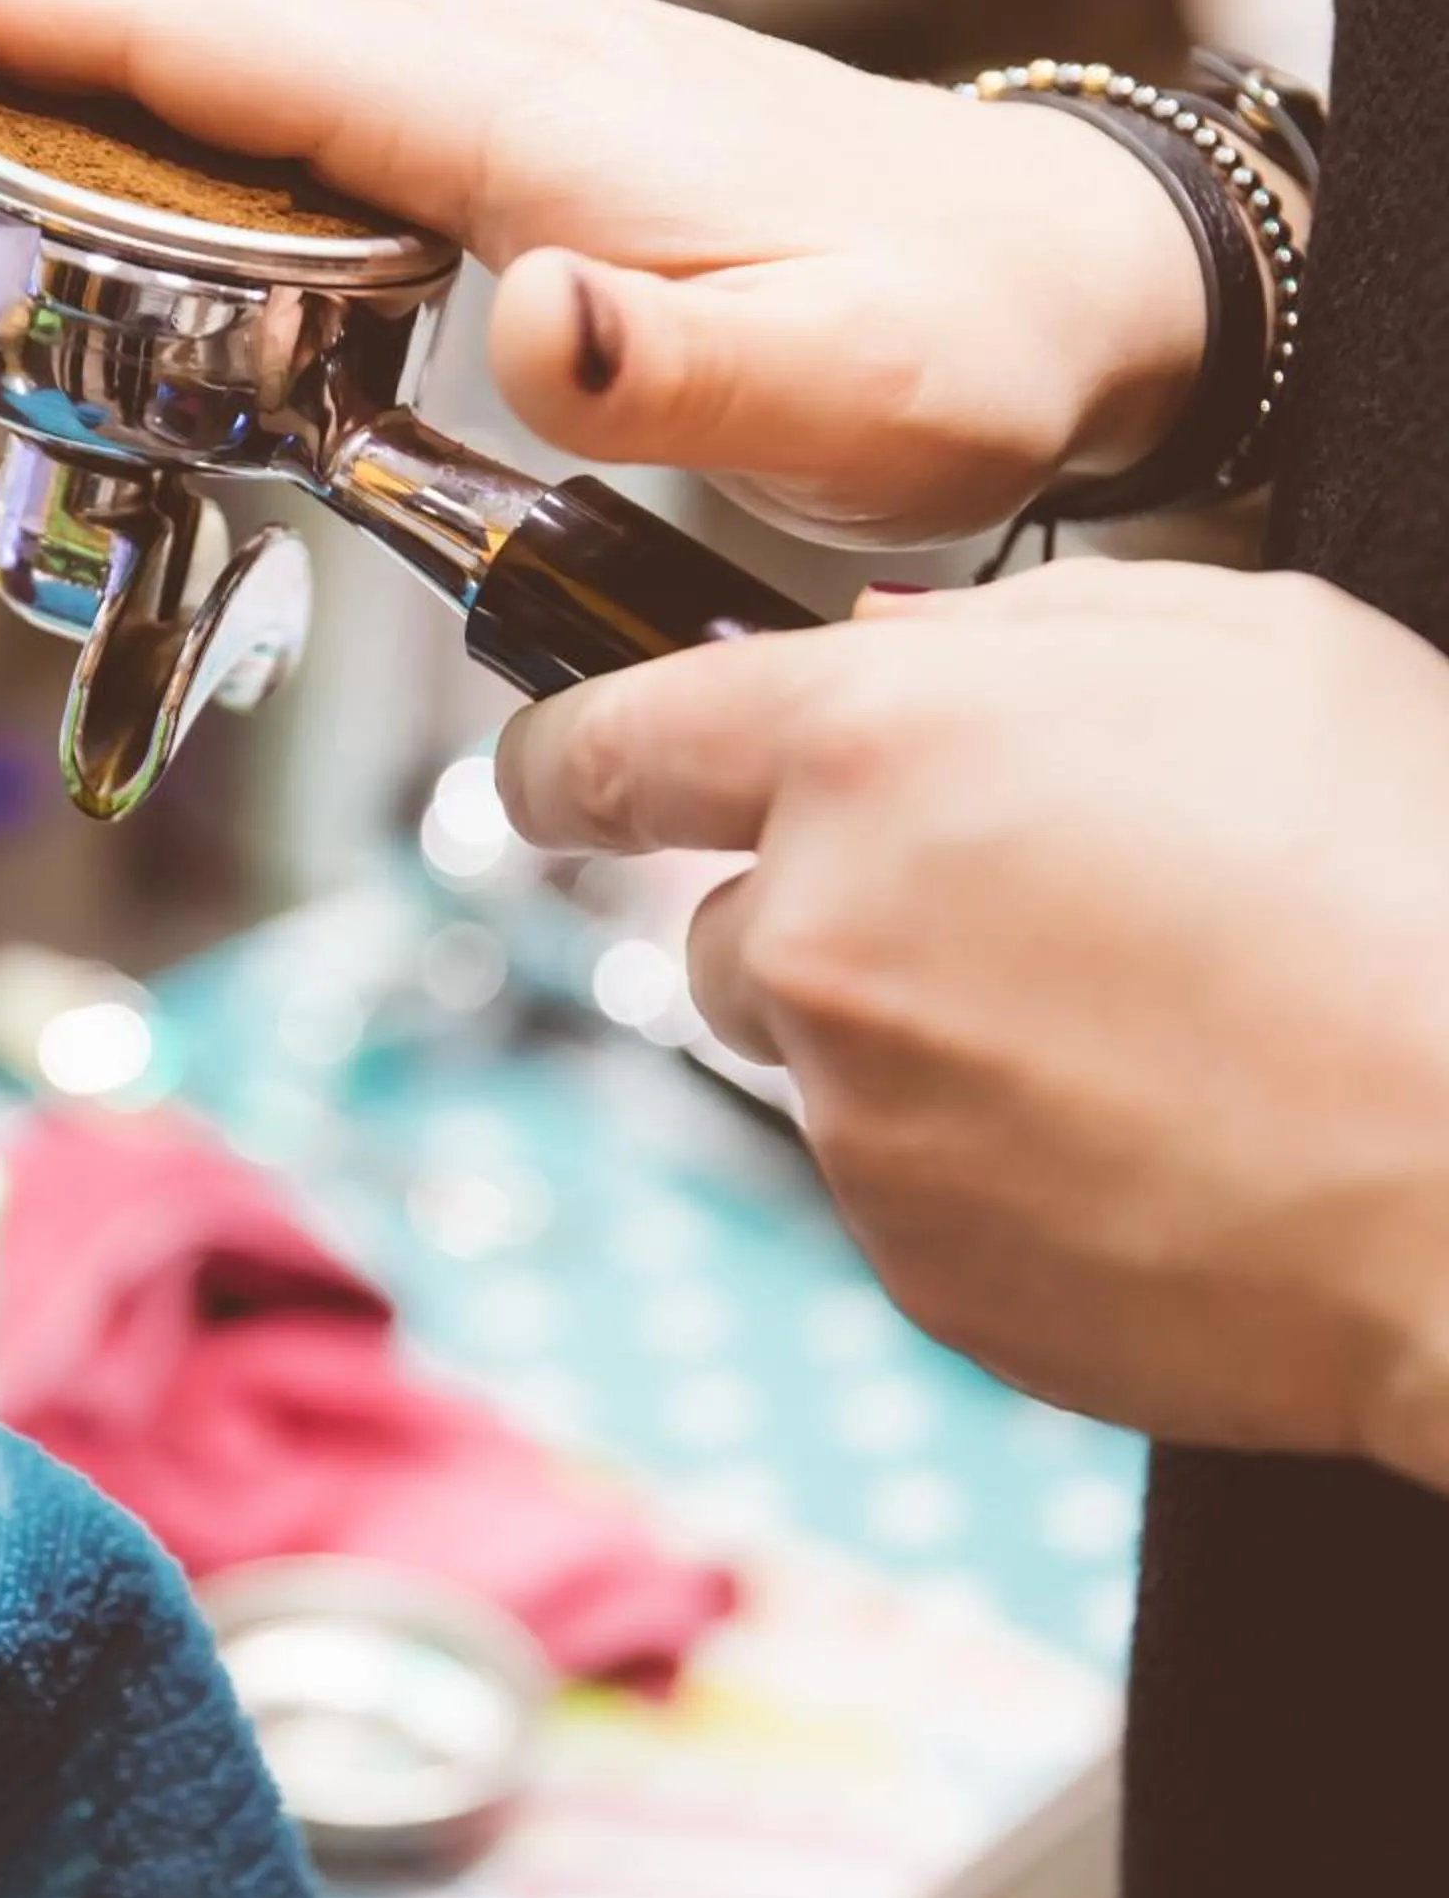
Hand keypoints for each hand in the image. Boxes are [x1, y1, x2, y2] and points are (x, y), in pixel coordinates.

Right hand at [0, 0, 1202, 545]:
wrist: (1059, 271)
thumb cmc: (953, 352)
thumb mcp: (849, 399)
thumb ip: (686, 370)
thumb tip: (538, 327)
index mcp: (519, 116)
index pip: (231, 48)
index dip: (36, 18)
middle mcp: (489, 34)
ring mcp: (499, 29)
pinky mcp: (513, 56)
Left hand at [498, 560, 1448, 1487]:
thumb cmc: (1398, 865)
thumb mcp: (1229, 643)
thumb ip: (1006, 630)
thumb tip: (872, 651)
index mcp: (869, 746)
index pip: (615, 743)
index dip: (557, 758)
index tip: (535, 779)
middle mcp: (822, 930)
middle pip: (720, 922)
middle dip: (815, 911)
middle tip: (1005, 919)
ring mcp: (863, 1119)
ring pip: (817, 1057)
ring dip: (905, 1036)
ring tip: (1109, 1031)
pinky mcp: (922, 1267)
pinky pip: (902, 1189)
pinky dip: (978, 1162)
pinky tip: (1134, 1135)